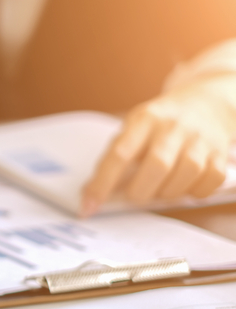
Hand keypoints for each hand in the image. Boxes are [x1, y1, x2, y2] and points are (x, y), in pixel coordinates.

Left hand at [81, 75, 235, 215]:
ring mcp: (200, 138)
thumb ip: (117, 154)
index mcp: (144, 119)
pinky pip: (209, 181)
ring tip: (160, 189)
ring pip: (186, 174)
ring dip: (168, 192)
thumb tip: (93, 192)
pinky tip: (184, 185)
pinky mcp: (220, 152)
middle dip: (140, 191)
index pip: (119, 154)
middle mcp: (173, 127)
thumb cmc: (160, 122)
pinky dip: (195, 192)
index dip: (102, 183)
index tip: (89, 206)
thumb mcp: (134, 127)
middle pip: (157, 165)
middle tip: (134, 196)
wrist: (205, 102)